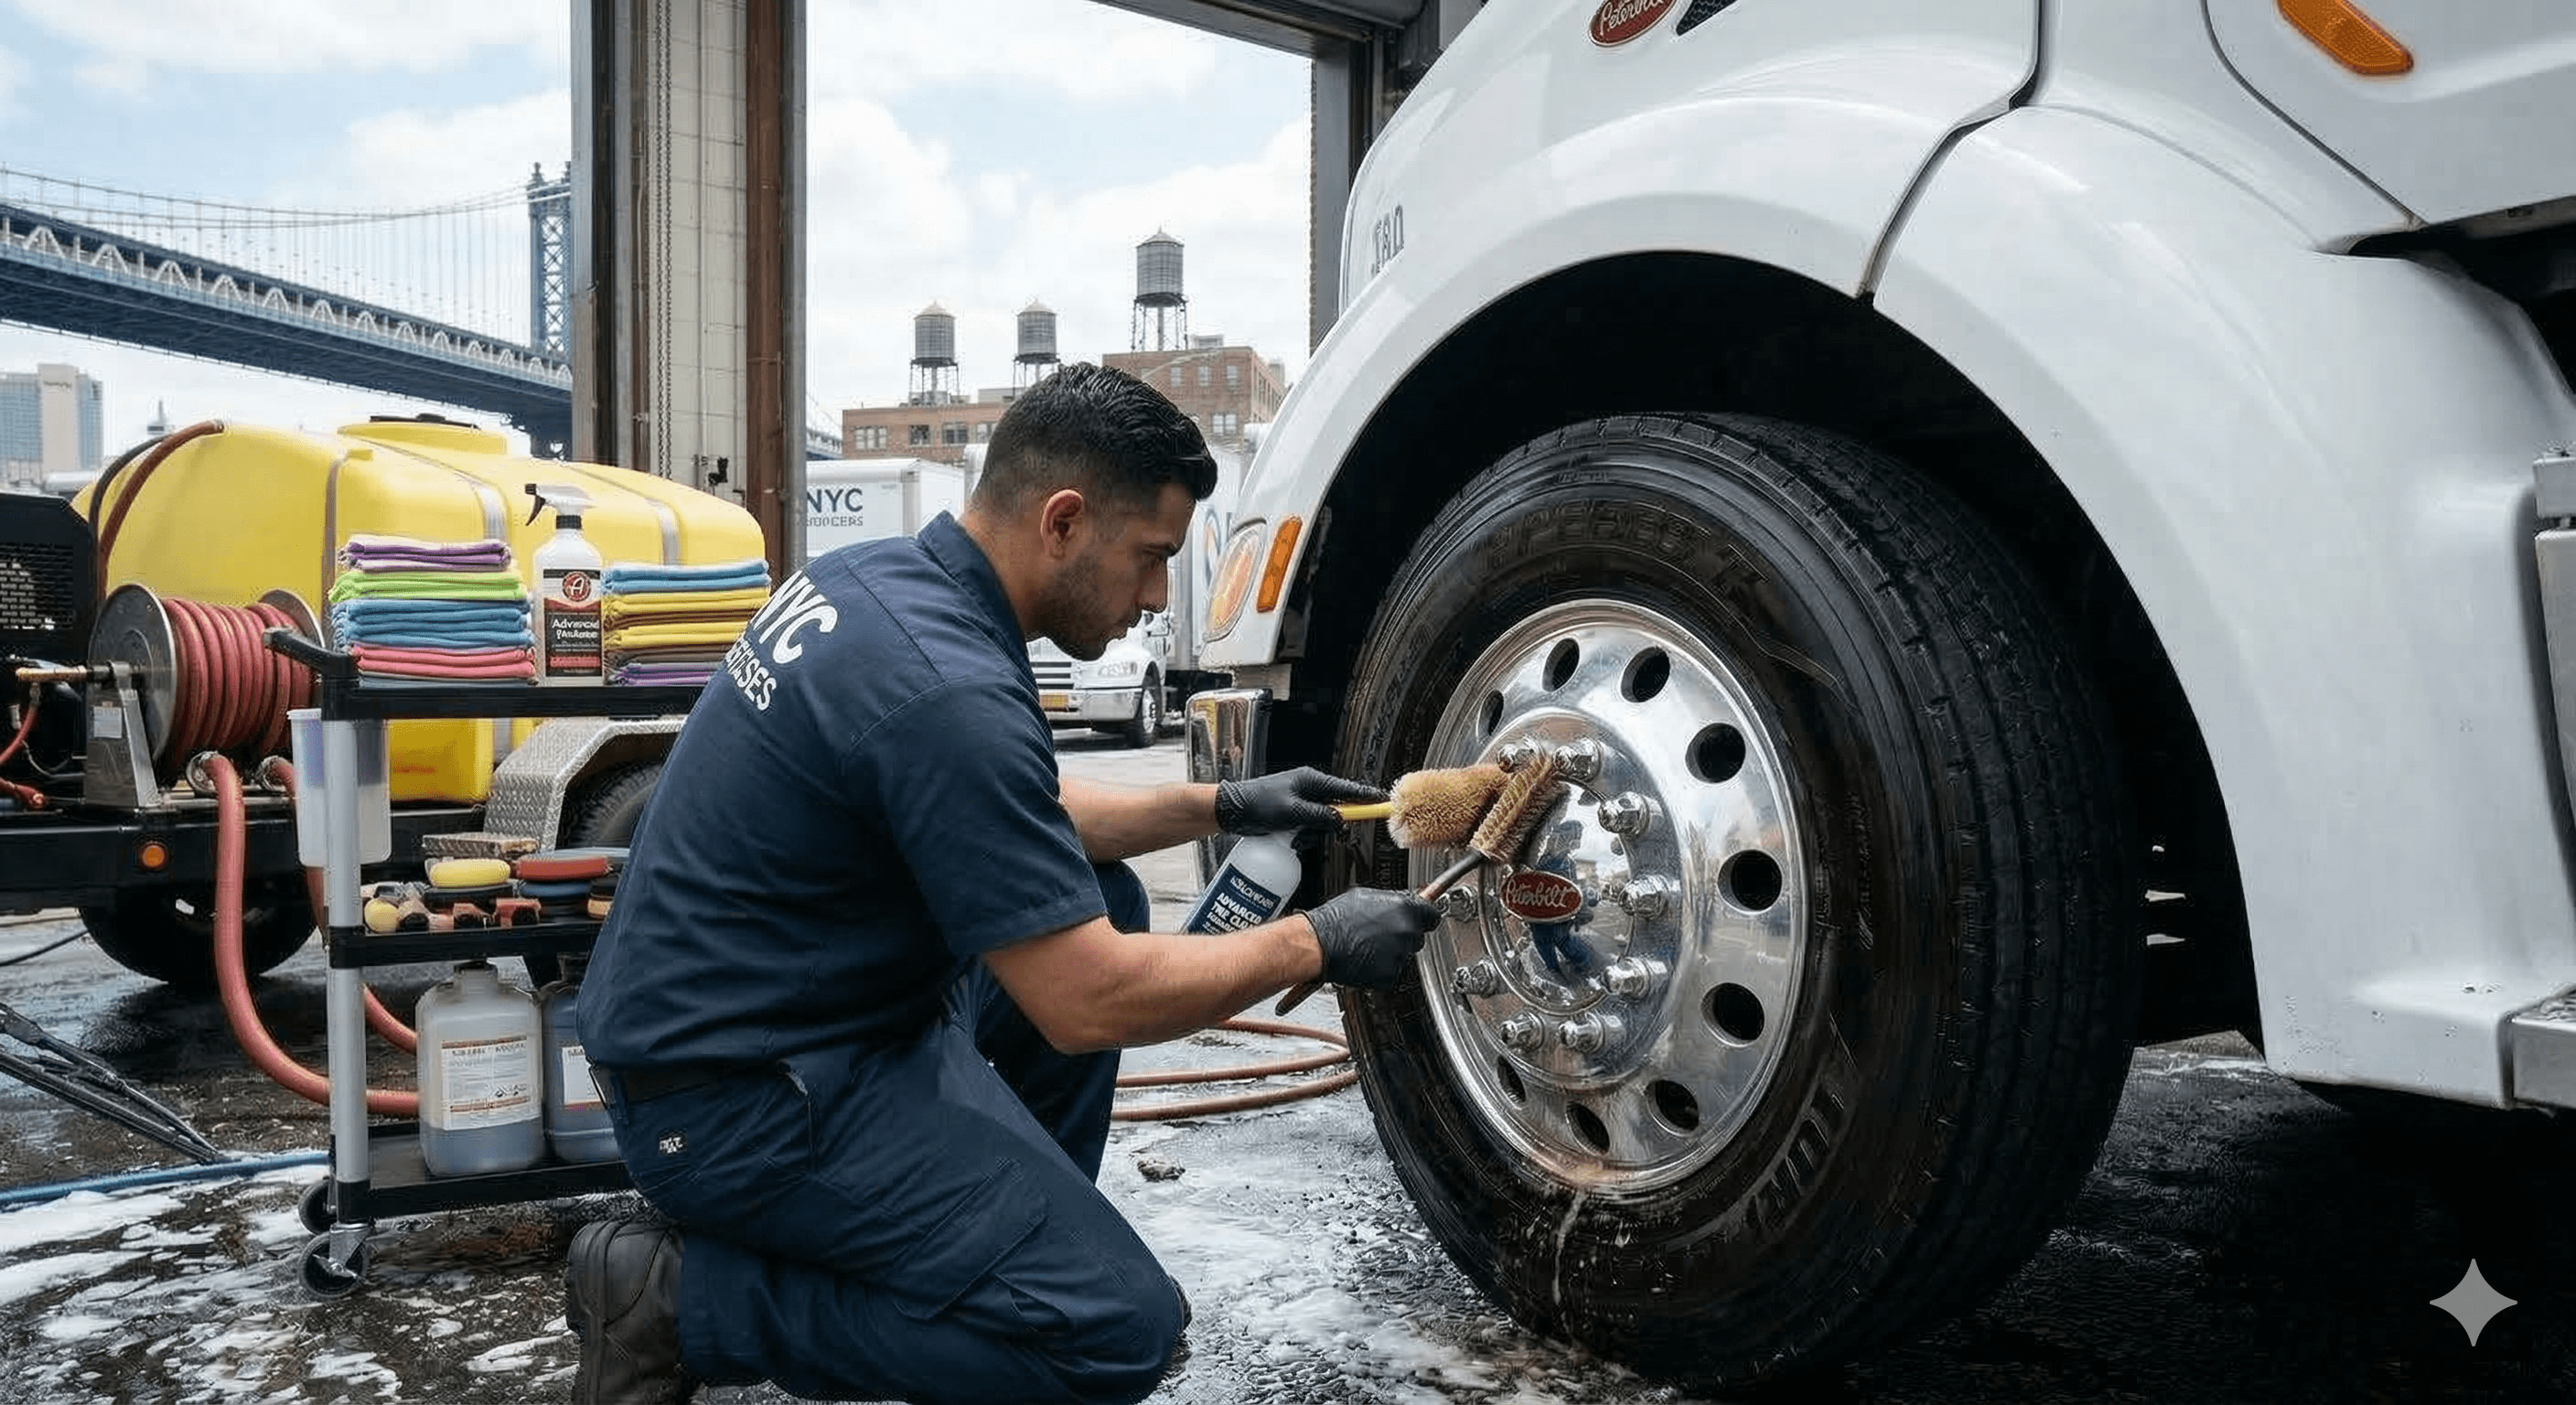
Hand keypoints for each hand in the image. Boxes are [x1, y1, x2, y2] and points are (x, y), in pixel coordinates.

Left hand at [1215, 767, 1384, 835]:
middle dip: (1329, 825)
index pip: (1347, 789)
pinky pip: (1308, 827)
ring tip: (1292, 835)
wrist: (1230, 810)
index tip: (1384, 801)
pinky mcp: (1292, 814)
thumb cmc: (1257, 804)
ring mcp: (1300, 802)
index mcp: (1311, 780)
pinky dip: (1302, 836)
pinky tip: (1289, 838)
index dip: (1366, 797)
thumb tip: (1341, 821)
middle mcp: (1308, 789)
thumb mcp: (1292, 812)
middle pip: (1336, 809)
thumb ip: (1320, 816)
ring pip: (1322, 822)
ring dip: (1312, 833)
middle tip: (1317, 831)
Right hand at [1303, 887, 1440, 987]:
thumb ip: (1391, 900)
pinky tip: (1365, 959)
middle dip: (1403, 934)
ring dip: (1391, 951)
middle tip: (1381, 932)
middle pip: (1417, 936)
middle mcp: (1406, 932)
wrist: (1318, 945)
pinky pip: (1392, 971)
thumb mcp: (1366, 896)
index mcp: (1405, 909)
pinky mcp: (1390, 975)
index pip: (1432, 915)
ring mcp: (1399, 955)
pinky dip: (1381, 968)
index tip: (1423, 919)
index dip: (1426, 917)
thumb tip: (1402, 901)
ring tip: (1368, 945)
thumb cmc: (1336, 920)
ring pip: (1403, 954)